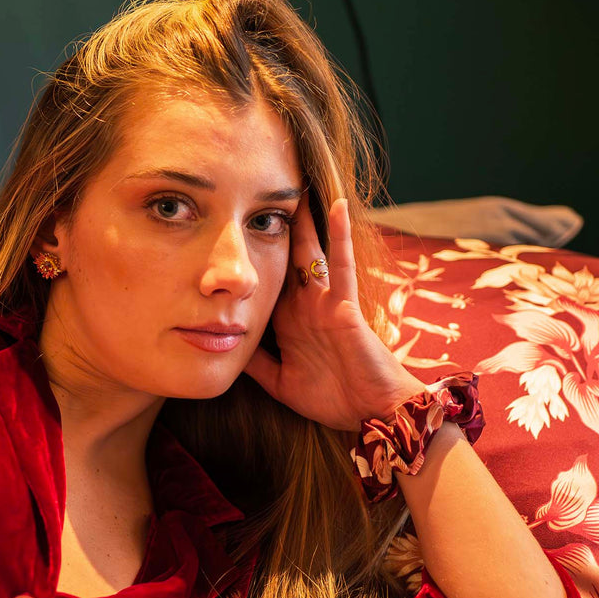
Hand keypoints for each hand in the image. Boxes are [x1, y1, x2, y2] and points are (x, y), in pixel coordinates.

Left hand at [244, 193, 425, 430]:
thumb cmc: (333, 399)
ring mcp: (326, 302)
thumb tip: (226, 345)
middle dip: (273, 231)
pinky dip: (340, 236)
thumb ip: (257, 364)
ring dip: (302, 221)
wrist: (372, 413)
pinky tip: (335, 205)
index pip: (267, 285)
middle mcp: (306, 306)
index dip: (251, 262)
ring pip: (310, 252)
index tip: (230, 236)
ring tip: (294, 183)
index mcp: (291, 323)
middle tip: (255, 194)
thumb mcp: (281, 383)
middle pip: (285, 260)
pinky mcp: (345, 305)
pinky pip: (342, 265)